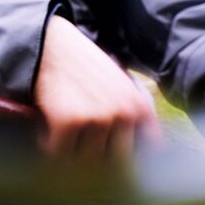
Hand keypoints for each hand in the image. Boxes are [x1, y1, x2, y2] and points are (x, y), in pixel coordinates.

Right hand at [33, 15, 161, 165]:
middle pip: (117, 160)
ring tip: (67, 134)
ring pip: (88, 159)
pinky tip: (49, 131)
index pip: (148, 150)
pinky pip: (60, 151)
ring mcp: (97, 119)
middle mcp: (124, 115)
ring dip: (74, 151)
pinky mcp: (68, 123)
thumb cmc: (87, 68)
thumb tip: (155, 149)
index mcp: (140, 108)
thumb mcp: (124, 86)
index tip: (119, 158)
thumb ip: (139, 114)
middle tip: (85, 146)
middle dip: (101, 157)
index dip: (133, 158)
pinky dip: (51, 144)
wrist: (51, 44)